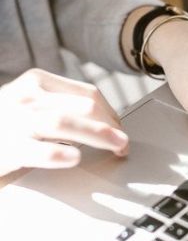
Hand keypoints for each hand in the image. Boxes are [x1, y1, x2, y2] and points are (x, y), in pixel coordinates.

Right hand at [0, 69, 128, 176]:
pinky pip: (43, 151)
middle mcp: (28, 97)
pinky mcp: (9, 148)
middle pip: (85, 107)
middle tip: (123, 145)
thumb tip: (103, 120)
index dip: (112, 114)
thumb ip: (58, 103)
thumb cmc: (2, 124)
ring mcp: (17, 122)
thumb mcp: (26, 102)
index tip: (120, 131)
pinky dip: (63, 155)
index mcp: (37, 81)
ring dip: (99, 136)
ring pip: (68, 124)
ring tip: (116, 148)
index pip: (88, 94)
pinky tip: (75, 158)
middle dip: (111, 126)